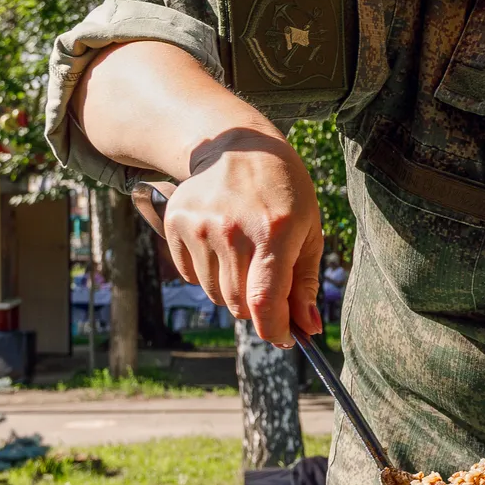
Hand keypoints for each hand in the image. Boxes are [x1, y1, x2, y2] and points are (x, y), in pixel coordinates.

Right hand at [161, 128, 323, 346]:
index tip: (285, 338)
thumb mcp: (308, 230)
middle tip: (267, 288)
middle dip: (257, 308)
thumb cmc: (283, 192)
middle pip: (239, 304)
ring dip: (232, 288)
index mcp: (273, 231)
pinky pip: (191, 276)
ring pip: (214, 294)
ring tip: (244, 254)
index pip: (264, 300)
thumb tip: (308, 328)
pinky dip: (208, 273)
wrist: (237, 147)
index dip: (274, 329)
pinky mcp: (175, 224)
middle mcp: (232, 230)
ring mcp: (199, 227)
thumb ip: (304, 282)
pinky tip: (221, 244)